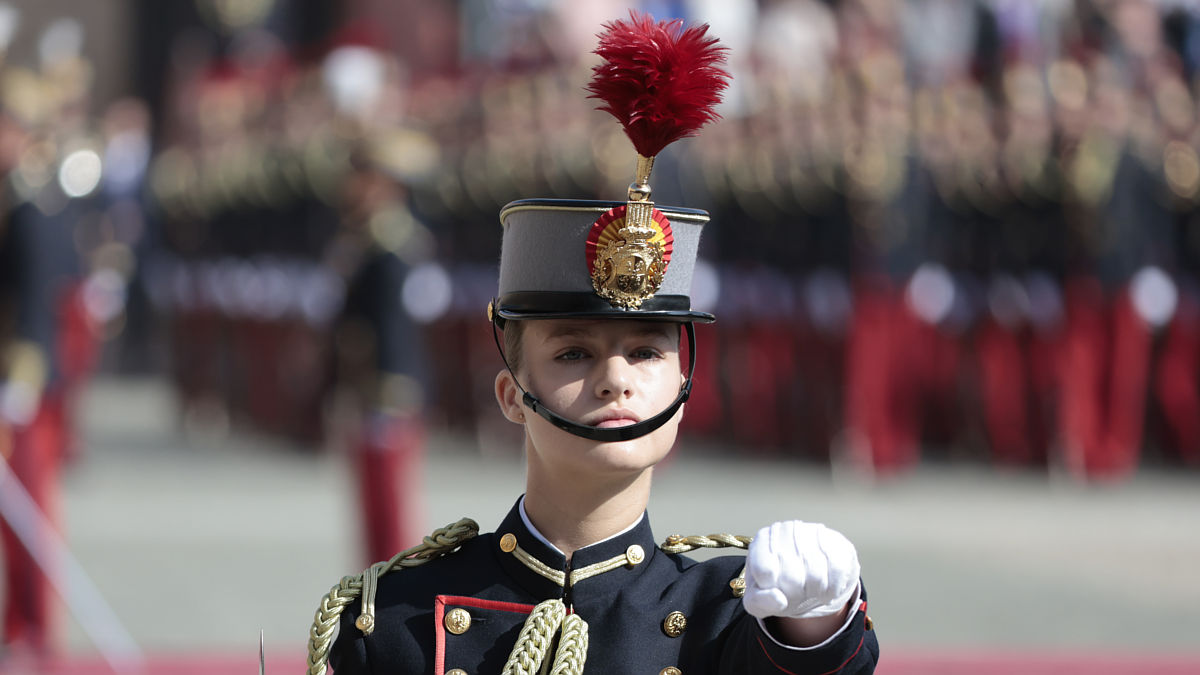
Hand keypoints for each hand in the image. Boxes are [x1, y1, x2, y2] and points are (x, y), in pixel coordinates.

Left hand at [742, 520, 859, 619]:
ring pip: (815, 575)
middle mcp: (784, 531)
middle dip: (794, 594)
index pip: (764, 571)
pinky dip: (833, 588)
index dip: (772, 589)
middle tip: (795, 594)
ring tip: (810, 590)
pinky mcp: (835, 541)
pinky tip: (827, 590)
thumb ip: (759, 602)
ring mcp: (811, 532)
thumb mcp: (760, 597)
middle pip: (791, 578)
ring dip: (814, 593)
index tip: (776, 591)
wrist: (807, 574)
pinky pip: (837, 570)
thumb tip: (777, 599)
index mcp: (761, 542)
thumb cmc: (778, 585)